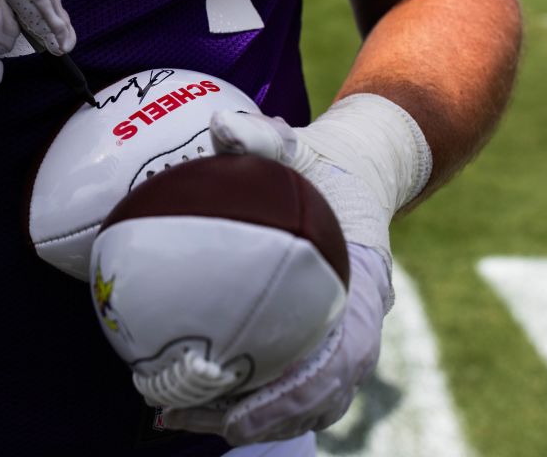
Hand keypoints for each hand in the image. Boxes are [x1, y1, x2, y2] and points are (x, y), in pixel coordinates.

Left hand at [160, 98, 430, 443]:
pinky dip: (249, 399)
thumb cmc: (324, 160)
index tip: (246, 412)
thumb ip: (265, 137)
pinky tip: (191, 396)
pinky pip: (292, 384)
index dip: (299, 392)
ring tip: (179, 416)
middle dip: (263, 420)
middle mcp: (362, 319)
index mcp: (367, 281)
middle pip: (323, 395)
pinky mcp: (323, 338)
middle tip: (191, 417)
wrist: (361, 169)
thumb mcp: (300, 142)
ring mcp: (346, 334)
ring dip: (250, 419)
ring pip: (308, 401)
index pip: (345, 355)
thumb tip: (221, 126)